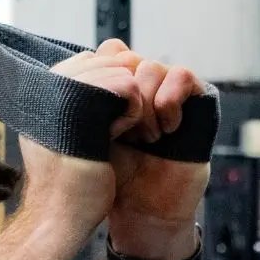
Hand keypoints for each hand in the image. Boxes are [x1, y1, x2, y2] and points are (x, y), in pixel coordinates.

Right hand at [18, 45, 143, 246]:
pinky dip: (135, 109)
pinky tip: (126, 133)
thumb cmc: (67, 180)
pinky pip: (125, 86)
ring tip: (128, 131)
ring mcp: (60, 92)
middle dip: (125, 84)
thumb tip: (109, 60)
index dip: (111, 79)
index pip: (88, 60)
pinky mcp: (81, 105)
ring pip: (117, 68)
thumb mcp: (65, 132)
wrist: (58, 215)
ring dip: (132, 98)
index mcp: (39, 90)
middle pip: (105, 58)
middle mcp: (44, 85)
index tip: (113, 115)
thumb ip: (78, 98)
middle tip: (128, 124)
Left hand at [97, 39, 209, 234]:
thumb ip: (78, 106)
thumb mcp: (83, 137)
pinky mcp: (196, 101)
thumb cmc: (108, 177)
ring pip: (151, 66)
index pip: (108, 53)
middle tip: (121, 131)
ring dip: (144, 103)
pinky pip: (182, 75)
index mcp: (114, 91)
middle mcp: (141, 87)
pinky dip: (168, 100)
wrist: (142, 207)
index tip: (95, 112)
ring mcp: (169, 92)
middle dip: (120, 93)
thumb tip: (63, 73)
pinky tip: (164, 131)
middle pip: (127, 57)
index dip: (101, 75)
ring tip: (144, 138)